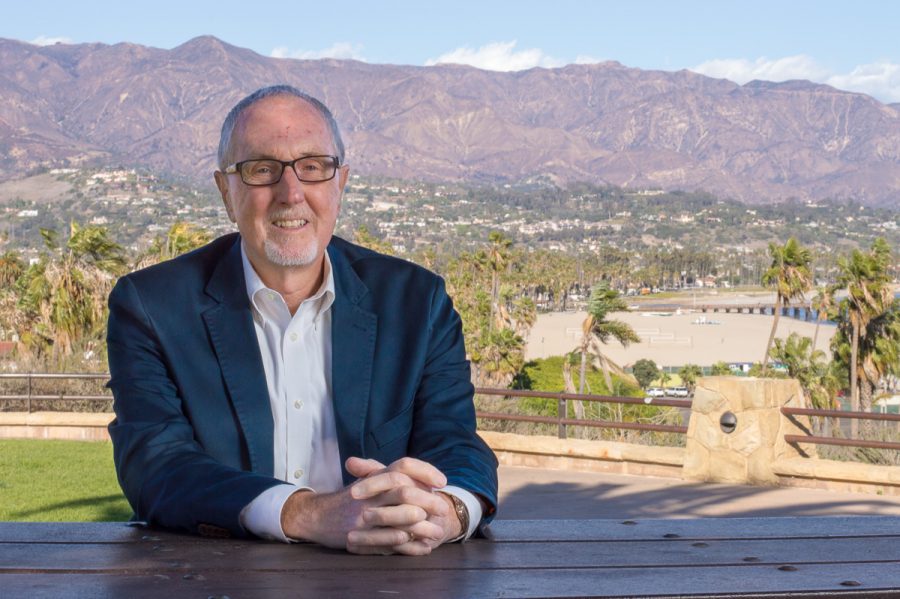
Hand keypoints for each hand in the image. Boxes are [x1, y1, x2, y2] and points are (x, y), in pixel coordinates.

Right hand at [279, 457, 456, 554]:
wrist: (318, 516)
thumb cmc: (350, 499)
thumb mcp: (369, 481)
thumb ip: (393, 476)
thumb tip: (425, 480)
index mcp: (375, 477)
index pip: (403, 466)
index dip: (424, 471)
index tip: (441, 481)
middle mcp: (370, 494)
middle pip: (404, 491)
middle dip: (428, 500)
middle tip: (443, 509)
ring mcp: (364, 515)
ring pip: (397, 517)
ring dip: (421, 526)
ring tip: (437, 532)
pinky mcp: (360, 536)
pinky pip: (387, 541)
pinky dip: (408, 546)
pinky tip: (422, 548)